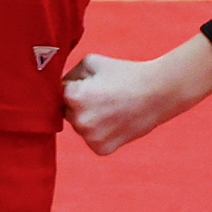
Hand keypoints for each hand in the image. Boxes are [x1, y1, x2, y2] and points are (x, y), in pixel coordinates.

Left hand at [60, 36, 211, 156]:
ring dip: (88, 119)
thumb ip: (67, 74)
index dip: (74, 87)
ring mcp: (90, 138)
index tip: (90, 84)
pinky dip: (100, 132)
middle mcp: (78, 121)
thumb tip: (53, 86)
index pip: (58, 93)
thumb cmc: (124, 73)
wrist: (158, 93)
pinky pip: (91, 139)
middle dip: (78, 104)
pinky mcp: (101, 149)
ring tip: (111, 107)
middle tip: (103, 96)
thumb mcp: (90, 62)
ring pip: (79, 126)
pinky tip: (115, 120)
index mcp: (73, 97)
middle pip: (66, 112)